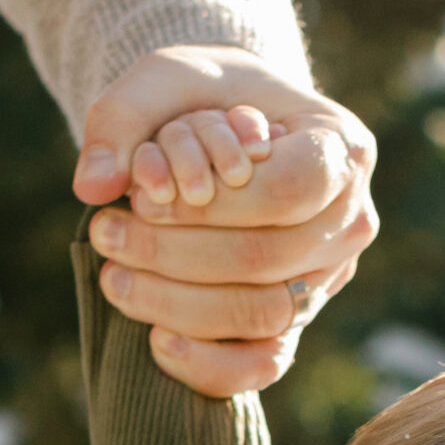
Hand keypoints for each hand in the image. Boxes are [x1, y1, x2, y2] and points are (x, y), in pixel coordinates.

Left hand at [73, 46, 380, 395]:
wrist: (227, 124)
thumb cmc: (204, 94)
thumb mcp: (163, 80)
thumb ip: (122, 119)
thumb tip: (93, 186)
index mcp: (343, 149)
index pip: (288, 191)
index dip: (211, 205)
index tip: (143, 196)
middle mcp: (351, 219)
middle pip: (267, 257)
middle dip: (174, 254)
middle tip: (105, 235)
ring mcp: (329, 276)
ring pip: (264, 313)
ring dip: (178, 304)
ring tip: (115, 277)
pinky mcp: (299, 319)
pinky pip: (265, 363)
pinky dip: (210, 365)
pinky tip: (157, 342)